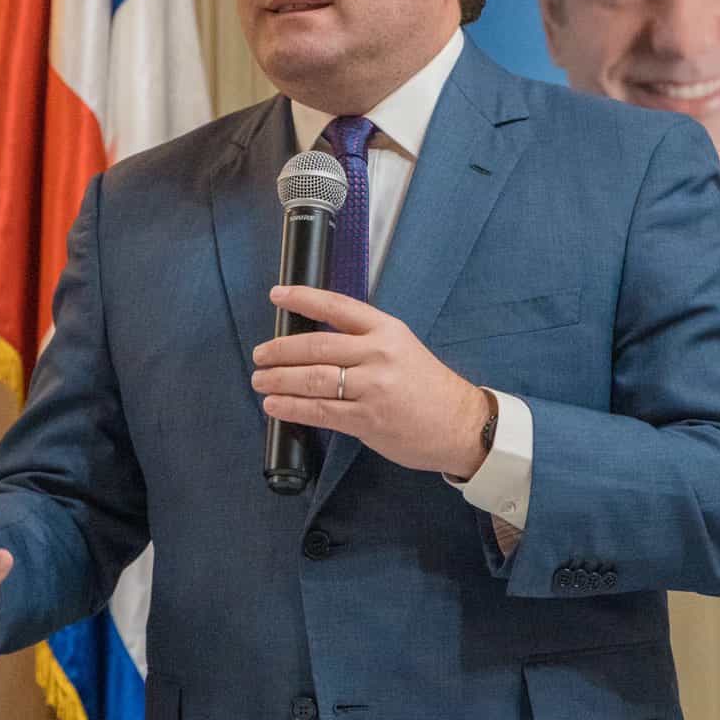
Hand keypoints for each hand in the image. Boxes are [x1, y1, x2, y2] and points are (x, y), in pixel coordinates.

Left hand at [252, 286, 488, 479]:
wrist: (460, 424)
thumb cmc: (427, 386)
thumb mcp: (401, 347)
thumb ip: (363, 342)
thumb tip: (313, 344)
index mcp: (386, 330)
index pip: (337, 307)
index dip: (303, 298)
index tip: (277, 296)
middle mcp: (378, 354)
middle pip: (316, 347)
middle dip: (279, 350)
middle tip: (259, 355)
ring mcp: (372, 388)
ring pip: (312, 379)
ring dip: (278, 380)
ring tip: (260, 381)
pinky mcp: (367, 419)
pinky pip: (320, 412)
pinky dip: (291, 408)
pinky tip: (275, 405)